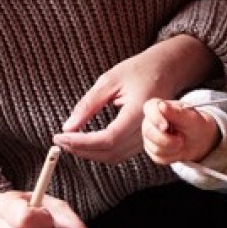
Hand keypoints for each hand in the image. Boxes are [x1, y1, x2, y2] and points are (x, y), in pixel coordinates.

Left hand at [54, 35, 217, 164]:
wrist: (166, 70)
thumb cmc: (140, 70)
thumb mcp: (110, 80)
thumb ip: (89, 104)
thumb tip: (68, 126)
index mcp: (140, 110)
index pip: (109, 138)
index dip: (82, 142)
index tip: (61, 136)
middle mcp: (148, 128)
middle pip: (111, 152)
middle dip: (81, 150)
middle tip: (60, 139)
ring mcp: (148, 136)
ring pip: (115, 157)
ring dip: (90, 154)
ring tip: (70, 141)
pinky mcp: (144, 140)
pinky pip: (121, 154)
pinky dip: (101, 152)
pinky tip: (86, 142)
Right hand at [142, 98, 219, 165]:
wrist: (198, 140)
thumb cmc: (194, 124)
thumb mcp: (191, 118)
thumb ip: (177, 112)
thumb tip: (162, 106)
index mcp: (158, 106)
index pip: (150, 108)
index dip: (156, 118)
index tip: (166, 126)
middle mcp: (150, 121)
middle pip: (149, 131)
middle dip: (167, 140)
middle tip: (182, 139)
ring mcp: (149, 136)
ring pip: (154, 147)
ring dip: (173, 148)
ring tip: (182, 142)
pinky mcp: (151, 150)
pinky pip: (158, 157)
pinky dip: (172, 156)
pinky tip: (177, 149)